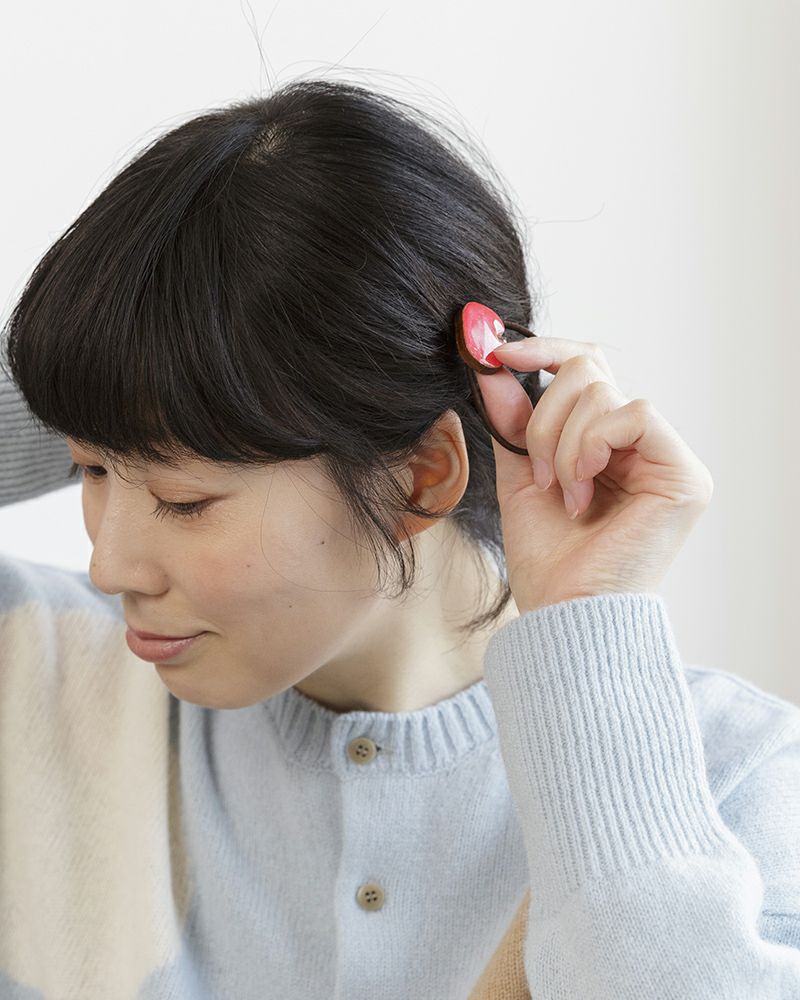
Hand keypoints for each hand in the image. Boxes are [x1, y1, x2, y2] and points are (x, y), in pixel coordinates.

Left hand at [475, 337, 713, 614]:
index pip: (587, 368)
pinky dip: (592, 447)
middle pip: (589, 371)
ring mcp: (668, 458)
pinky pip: (633, 414)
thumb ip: (512, 421)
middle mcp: (644, 445)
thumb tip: (491, 365)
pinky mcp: (685, 474)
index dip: (545, 350)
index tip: (497, 353)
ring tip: (564, 494)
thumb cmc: (547, 559)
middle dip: (544, 418)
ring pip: (602, 392)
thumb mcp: (520, 475)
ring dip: (562, 444)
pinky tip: (585, 491)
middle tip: (538, 473)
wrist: (563, 613)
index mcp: (610, 443)